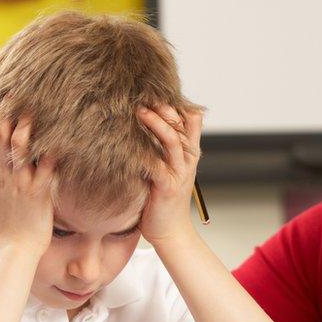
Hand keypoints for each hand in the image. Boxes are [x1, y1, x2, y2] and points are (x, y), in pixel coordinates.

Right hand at [0, 116, 56, 254]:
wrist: (14, 250)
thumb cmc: (4, 227)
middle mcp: (5, 177)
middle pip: (3, 140)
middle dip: (9, 118)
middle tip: (16, 97)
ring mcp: (21, 184)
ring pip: (21, 150)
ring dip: (27, 129)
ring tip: (33, 111)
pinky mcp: (38, 193)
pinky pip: (46, 169)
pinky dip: (53, 154)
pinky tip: (61, 141)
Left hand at [136, 105, 202, 245]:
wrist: (170, 232)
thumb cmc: (162, 199)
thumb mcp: (166, 168)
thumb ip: (161, 148)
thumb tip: (142, 123)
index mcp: (188, 152)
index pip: (191, 118)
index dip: (176, 102)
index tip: (155, 89)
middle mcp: (187, 159)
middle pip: (183, 123)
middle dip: (165, 106)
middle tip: (144, 93)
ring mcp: (178, 172)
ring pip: (172, 140)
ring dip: (157, 124)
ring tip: (139, 111)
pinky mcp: (167, 186)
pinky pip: (158, 165)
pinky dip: (145, 154)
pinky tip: (130, 145)